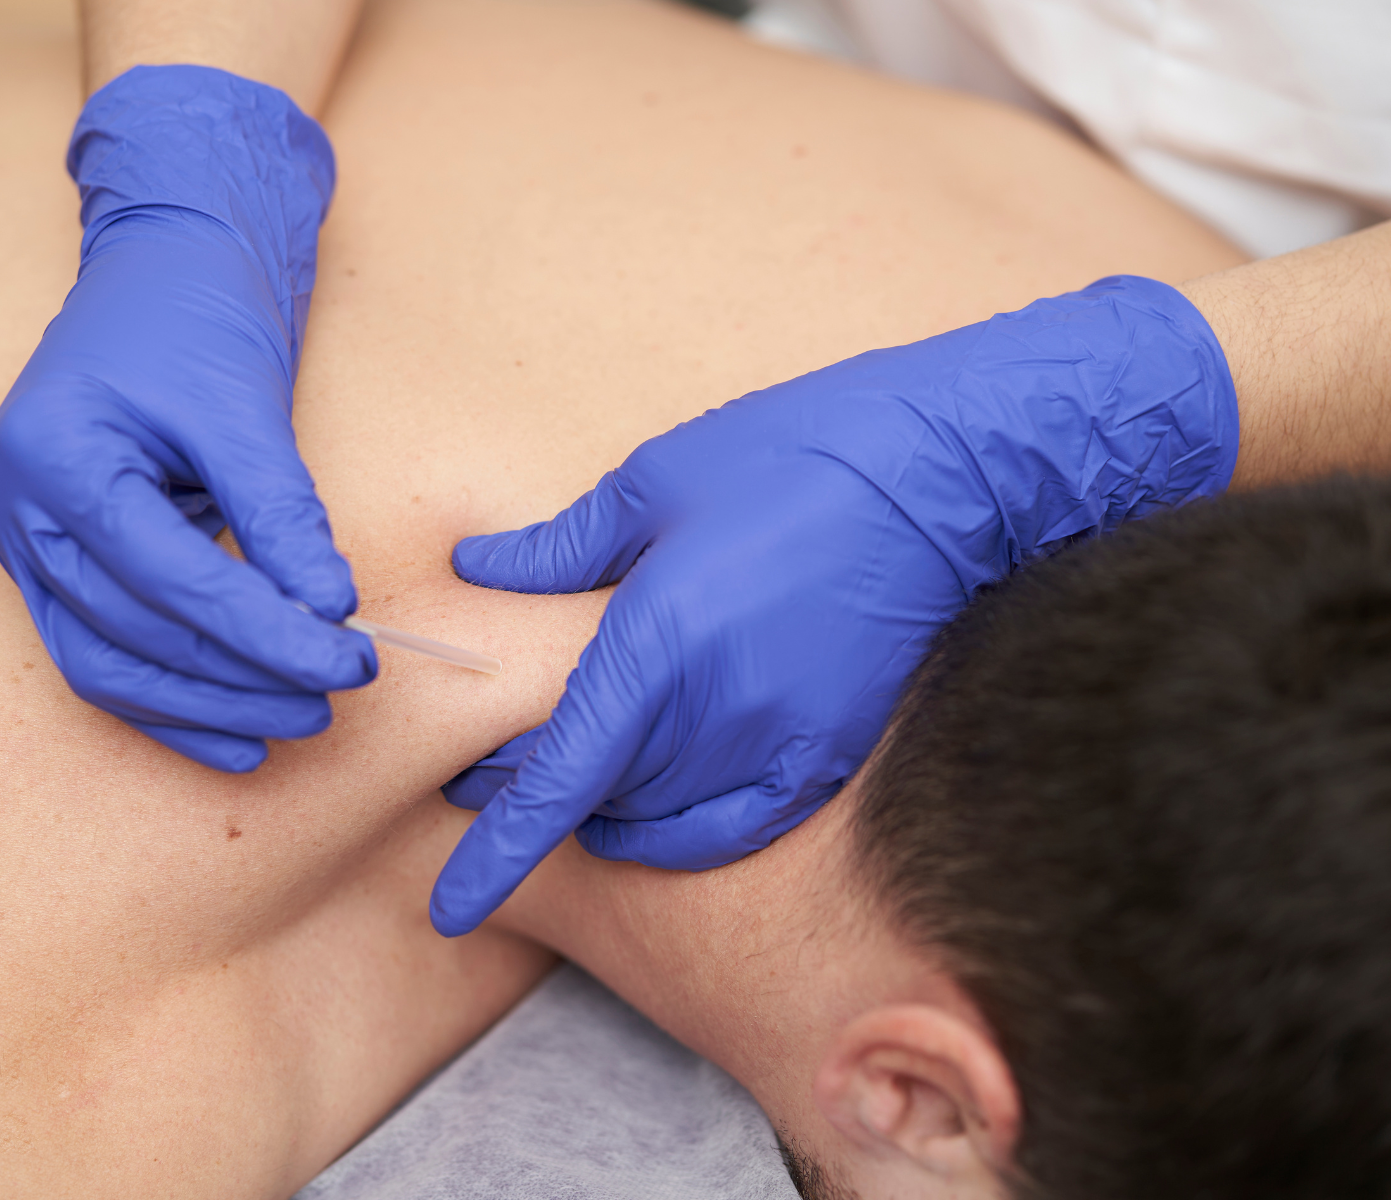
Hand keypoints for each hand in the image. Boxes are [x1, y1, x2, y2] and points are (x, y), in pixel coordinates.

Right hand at [0, 65, 374, 772]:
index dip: (263, 630)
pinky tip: (238, 736)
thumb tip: (330, 613)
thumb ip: (282, 514)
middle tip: (333, 695)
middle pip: (131, 629)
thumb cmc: (197, 311)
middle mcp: (10, 503)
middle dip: (239, 675)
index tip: (349, 657)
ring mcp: (14, 536)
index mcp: (51, 451)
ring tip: (297, 719)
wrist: (160, 260)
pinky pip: (99, 651)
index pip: (167, 575)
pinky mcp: (44, 558)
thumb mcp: (247, 403)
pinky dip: (169, 699)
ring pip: (106, 660)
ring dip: (205, 703)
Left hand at [431, 276, 1238, 933]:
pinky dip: (682, 831)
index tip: (451, 905)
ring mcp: (779, 741)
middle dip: (536, 787)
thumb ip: (559, 550)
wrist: (940, 474)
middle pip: (601, 797)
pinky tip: (650, 811)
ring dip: (607, 804)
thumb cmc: (790, 458)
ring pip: (661, 815)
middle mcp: (717, 710)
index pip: (560, 777)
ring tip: (578, 765)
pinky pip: (735, 826)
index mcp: (658, 640)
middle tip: (492, 760)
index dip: (500, 847)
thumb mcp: (653, 484)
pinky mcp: (827, 753)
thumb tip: (478, 570)